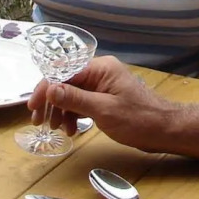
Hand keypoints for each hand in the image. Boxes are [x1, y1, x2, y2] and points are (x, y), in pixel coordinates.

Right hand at [27, 56, 174, 150]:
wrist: (165, 130)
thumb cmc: (138, 119)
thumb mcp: (103, 110)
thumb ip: (75, 99)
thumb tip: (49, 89)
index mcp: (100, 68)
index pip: (63, 72)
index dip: (45, 89)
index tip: (33, 108)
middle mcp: (100, 72)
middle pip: (65, 82)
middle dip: (51, 101)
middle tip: (39, 122)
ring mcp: (103, 85)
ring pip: (72, 93)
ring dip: (61, 110)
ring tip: (58, 129)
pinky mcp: (105, 98)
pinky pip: (82, 102)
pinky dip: (73, 114)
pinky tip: (71, 129)